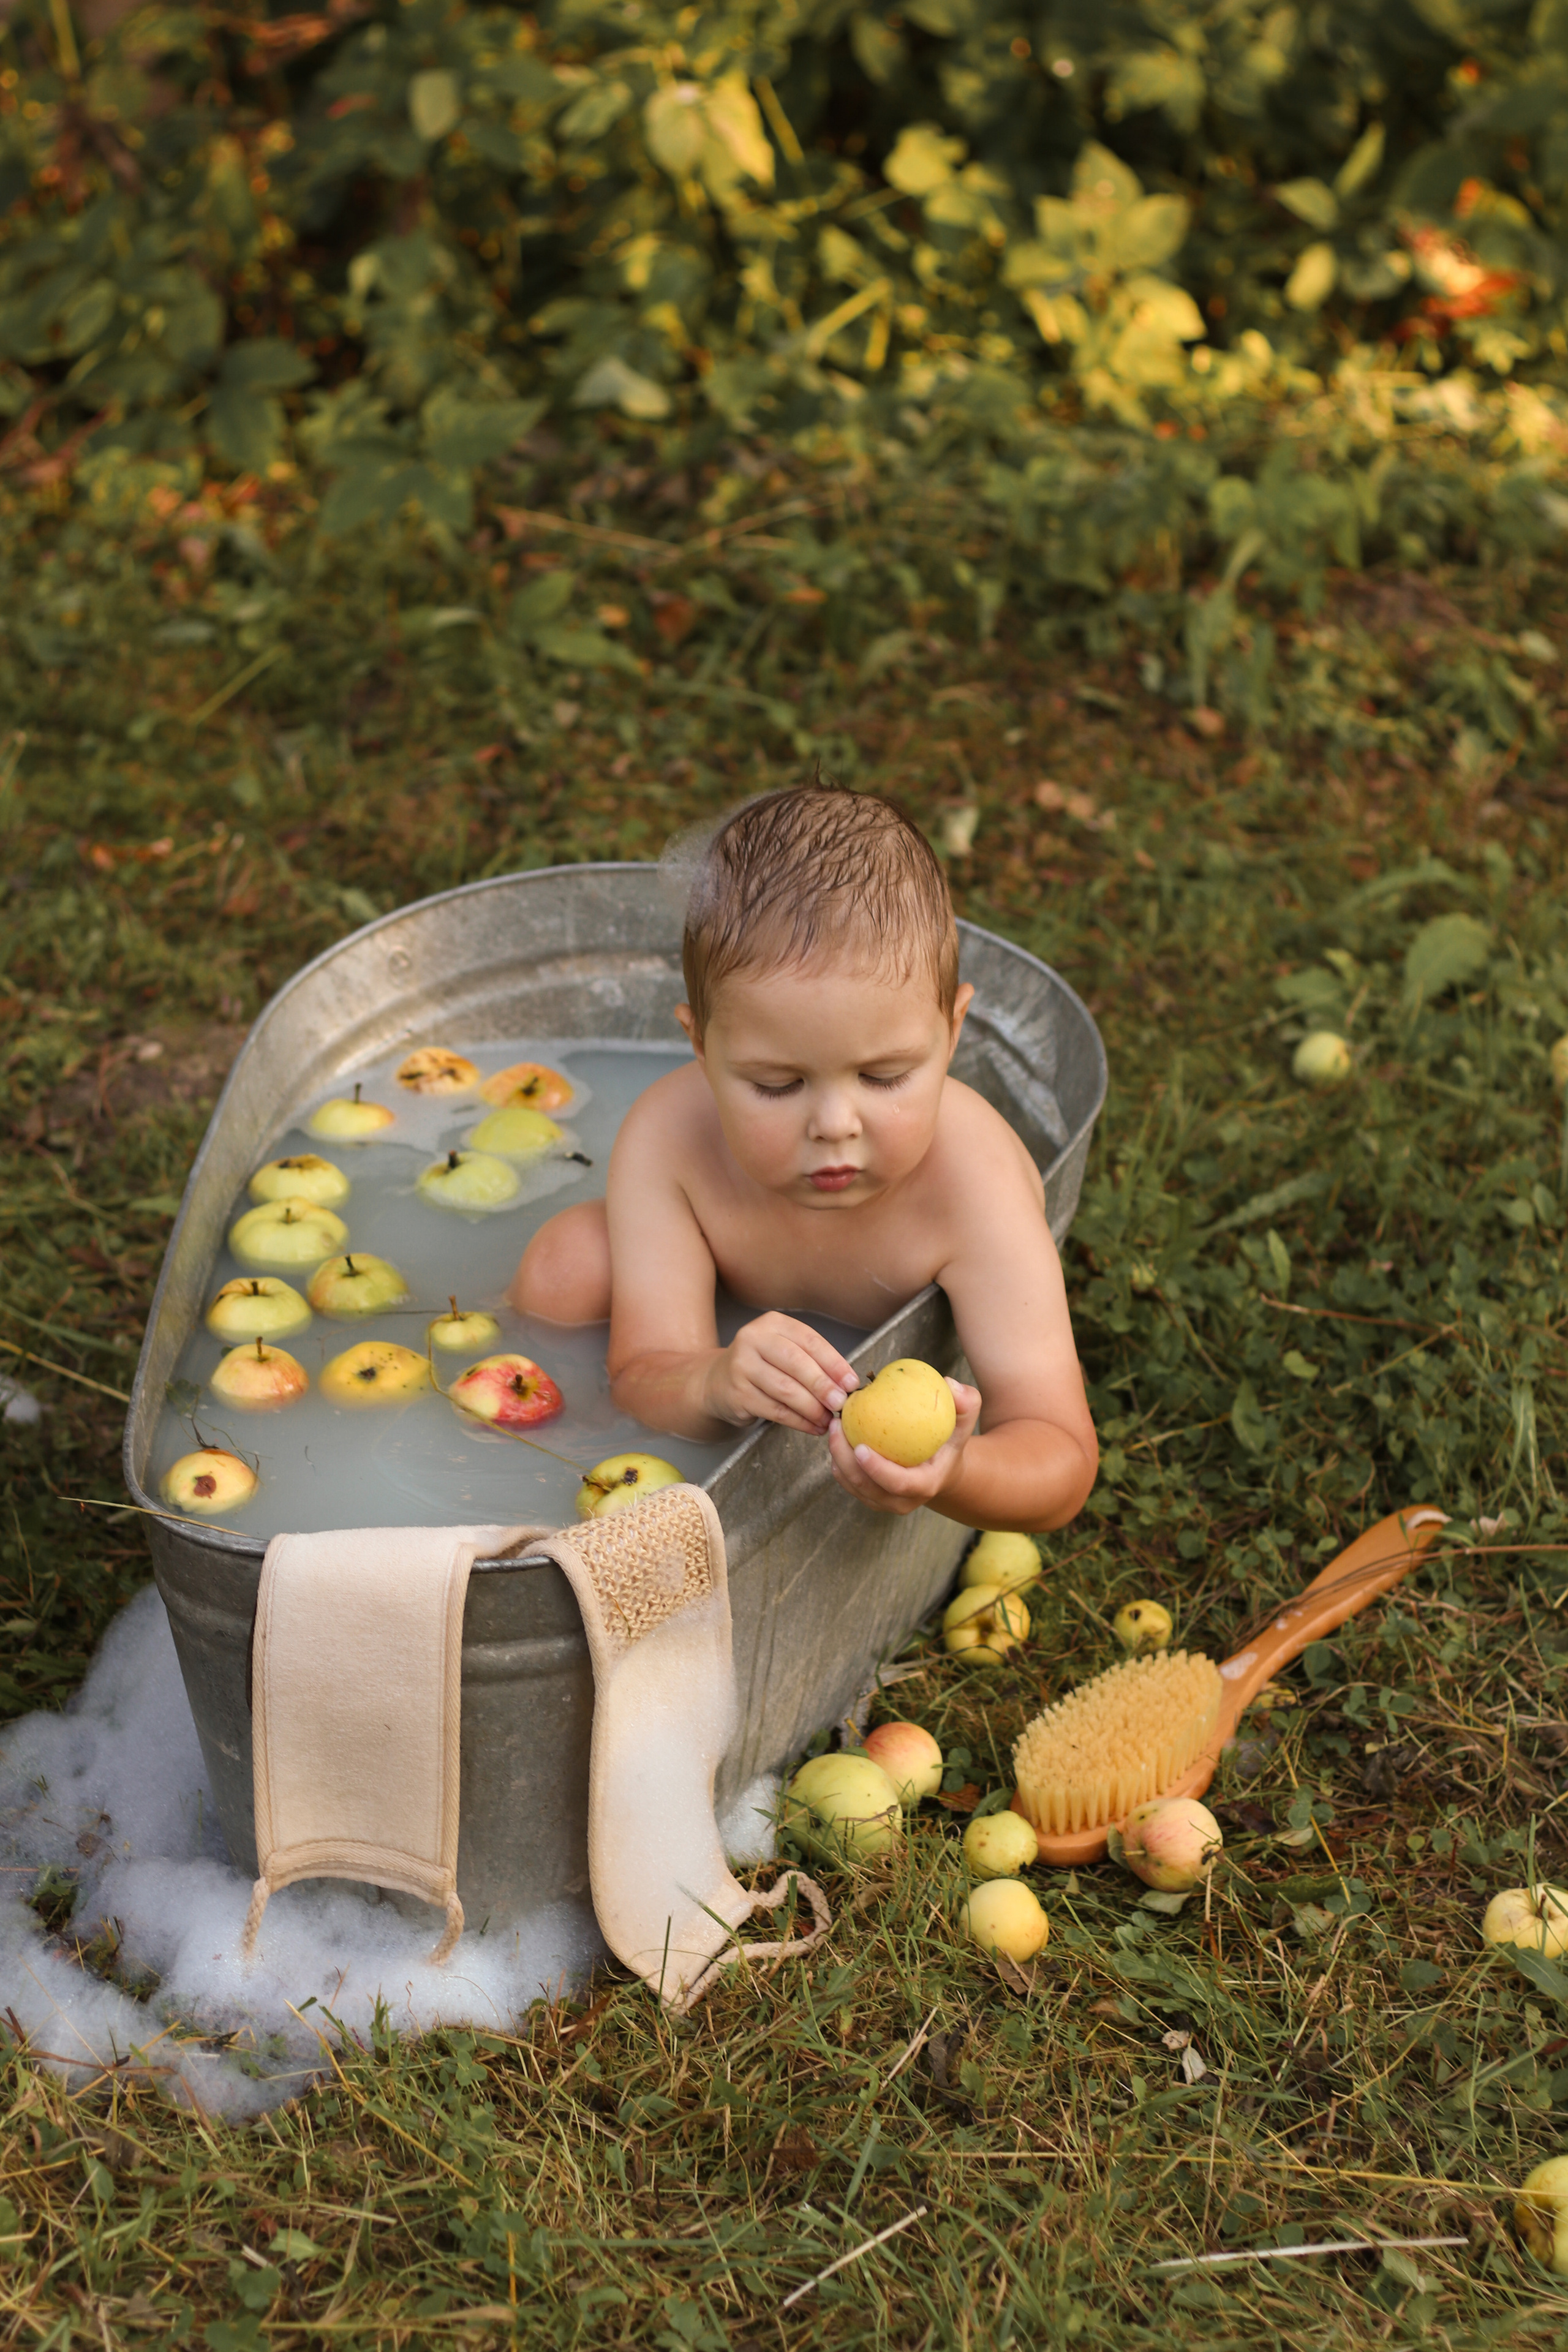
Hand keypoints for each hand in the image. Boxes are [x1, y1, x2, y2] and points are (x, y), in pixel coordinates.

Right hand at [706, 1312, 859, 1434]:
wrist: (717, 1382)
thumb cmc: (762, 1366)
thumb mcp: (785, 1352)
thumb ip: (813, 1362)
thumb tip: (847, 1385)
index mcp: (772, 1323)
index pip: (810, 1341)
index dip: (834, 1363)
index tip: (852, 1383)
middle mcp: (753, 1339)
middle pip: (796, 1363)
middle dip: (823, 1385)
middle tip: (841, 1403)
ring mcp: (741, 1366)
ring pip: (786, 1389)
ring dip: (812, 1408)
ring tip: (829, 1419)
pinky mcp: (737, 1393)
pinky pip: (775, 1410)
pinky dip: (799, 1421)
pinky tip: (813, 1427)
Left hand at [826, 1378, 981, 1513]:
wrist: (941, 1466)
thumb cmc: (950, 1439)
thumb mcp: (964, 1420)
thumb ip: (966, 1401)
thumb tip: (949, 1384)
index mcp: (926, 1485)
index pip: (898, 1484)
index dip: (877, 1470)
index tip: (860, 1447)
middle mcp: (903, 1500)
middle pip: (867, 1488)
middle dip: (845, 1460)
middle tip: (836, 1426)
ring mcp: (884, 1501)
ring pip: (853, 1486)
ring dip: (837, 1459)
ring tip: (833, 1426)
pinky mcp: (870, 1496)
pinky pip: (848, 1482)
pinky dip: (838, 1461)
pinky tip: (835, 1435)